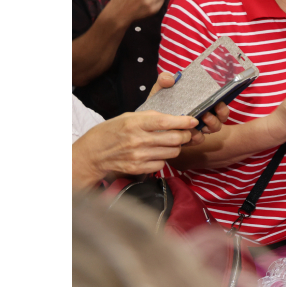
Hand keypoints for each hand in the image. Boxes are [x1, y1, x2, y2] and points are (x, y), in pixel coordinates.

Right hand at [72, 111, 199, 189]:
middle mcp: (137, 140)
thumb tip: (173, 118)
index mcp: (134, 123)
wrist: (92, 154)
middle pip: (174, 139)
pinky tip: (156, 154)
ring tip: (170, 143)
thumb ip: (150, 117)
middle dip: (186, 135)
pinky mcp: (138, 168)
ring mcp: (138, 156)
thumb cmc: (110, 132)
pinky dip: (163, 159)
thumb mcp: (127, 117)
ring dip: (176, 147)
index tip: (193, 120)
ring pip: (172, 152)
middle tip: (186, 133)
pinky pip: (162, 164)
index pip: (165, 122)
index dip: (183, 121)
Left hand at [147, 71, 229, 145]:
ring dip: (211, 125)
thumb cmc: (160, 102)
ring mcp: (198, 128)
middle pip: (221, 118)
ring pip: (213, 129)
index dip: (222, 106)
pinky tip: (189, 133)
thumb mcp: (161, 89)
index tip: (219, 102)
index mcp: (202, 103)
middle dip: (219, 116)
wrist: (148, 118)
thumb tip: (170, 79)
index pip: (220, 105)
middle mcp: (204, 116)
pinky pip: (199, 139)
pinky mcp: (190, 138)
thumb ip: (164, 80)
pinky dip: (196, 137)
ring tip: (200, 121)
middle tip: (208, 113)